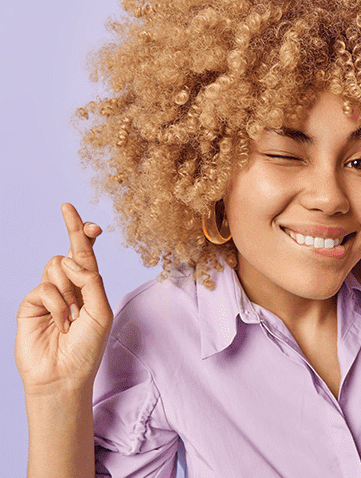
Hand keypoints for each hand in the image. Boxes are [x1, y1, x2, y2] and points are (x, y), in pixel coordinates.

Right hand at [15, 203, 112, 396]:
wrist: (63, 376)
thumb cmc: (87, 348)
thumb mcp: (101, 312)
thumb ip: (92, 282)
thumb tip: (73, 259)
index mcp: (89, 287)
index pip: (86, 253)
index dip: (83, 232)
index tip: (82, 216)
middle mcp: (69, 286)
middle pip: (70, 250)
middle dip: (74, 231)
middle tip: (69, 211)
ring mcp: (49, 294)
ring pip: (57, 264)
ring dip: (70, 288)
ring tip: (73, 315)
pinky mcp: (31, 303)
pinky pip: (45, 287)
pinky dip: (58, 305)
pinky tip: (62, 324)